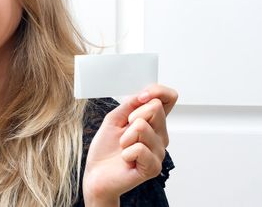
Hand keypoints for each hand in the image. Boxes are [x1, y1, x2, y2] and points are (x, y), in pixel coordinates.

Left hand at [82, 84, 177, 205]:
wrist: (97, 173)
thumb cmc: (106, 147)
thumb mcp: (114, 119)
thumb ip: (129, 105)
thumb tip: (143, 94)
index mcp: (153, 122)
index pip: (169, 98)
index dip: (158, 91)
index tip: (141, 97)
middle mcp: (160, 135)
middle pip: (156, 108)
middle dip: (132, 115)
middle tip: (123, 131)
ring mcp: (159, 152)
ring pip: (143, 127)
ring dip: (125, 137)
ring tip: (123, 147)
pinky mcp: (153, 167)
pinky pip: (139, 148)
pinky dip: (126, 152)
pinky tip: (126, 159)